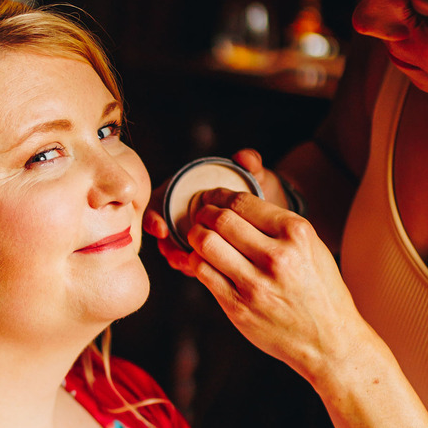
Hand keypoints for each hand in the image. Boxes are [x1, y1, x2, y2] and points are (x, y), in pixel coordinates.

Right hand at [143, 147, 284, 271]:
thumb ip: (250, 164)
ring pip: (177, 251)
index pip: (158, 205)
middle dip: (167, 247)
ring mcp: (194, 235)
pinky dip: (197, 267)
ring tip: (189, 264)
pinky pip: (196, 262)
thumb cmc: (257, 187)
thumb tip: (245, 157)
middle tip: (176, 255)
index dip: (154, 217)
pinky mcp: (208, 253)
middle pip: (163, 234)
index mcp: (185, 192)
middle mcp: (184, 215)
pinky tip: (208, 270)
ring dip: (180, 259)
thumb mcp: (254, 175)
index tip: (161, 227)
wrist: (273, 208)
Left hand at [171, 187, 370, 390]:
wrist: (328, 341)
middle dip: (204, 214)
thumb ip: (279, 227)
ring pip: (206, 244)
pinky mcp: (239, 307)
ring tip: (197, 237)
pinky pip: (203, 273)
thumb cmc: (320, 293)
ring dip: (195, 236)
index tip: (212, 197)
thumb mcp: (312, 249)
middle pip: (221, 219)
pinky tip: (201, 261)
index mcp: (297, 234)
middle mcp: (277, 256)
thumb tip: (237, 206)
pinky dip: (195, 262)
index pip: (243, 202)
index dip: (219, 196)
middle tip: (200, 217)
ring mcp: (256, 284)